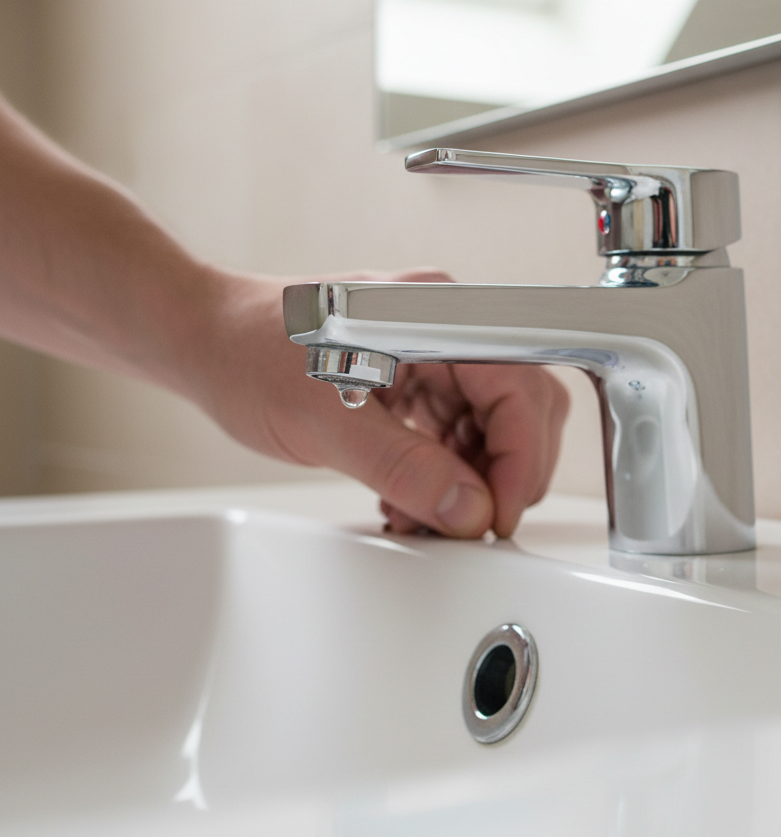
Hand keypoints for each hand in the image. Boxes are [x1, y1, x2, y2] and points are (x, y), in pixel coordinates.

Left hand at [195, 268, 569, 538]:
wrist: (204, 341)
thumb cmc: (247, 349)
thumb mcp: (324, 418)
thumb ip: (403, 467)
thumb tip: (469, 511)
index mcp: (435, 312)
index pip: (517, 386)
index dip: (519, 458)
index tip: (496, 515)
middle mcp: (444, 327)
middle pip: (519, 406)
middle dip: (503, 472)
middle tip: (472, 524)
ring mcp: (432, 354)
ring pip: (491, 427)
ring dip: (471, 481)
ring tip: (427, 518)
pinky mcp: (416, 380)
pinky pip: (454, 434)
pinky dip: (443, 475)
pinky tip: (410, 501)